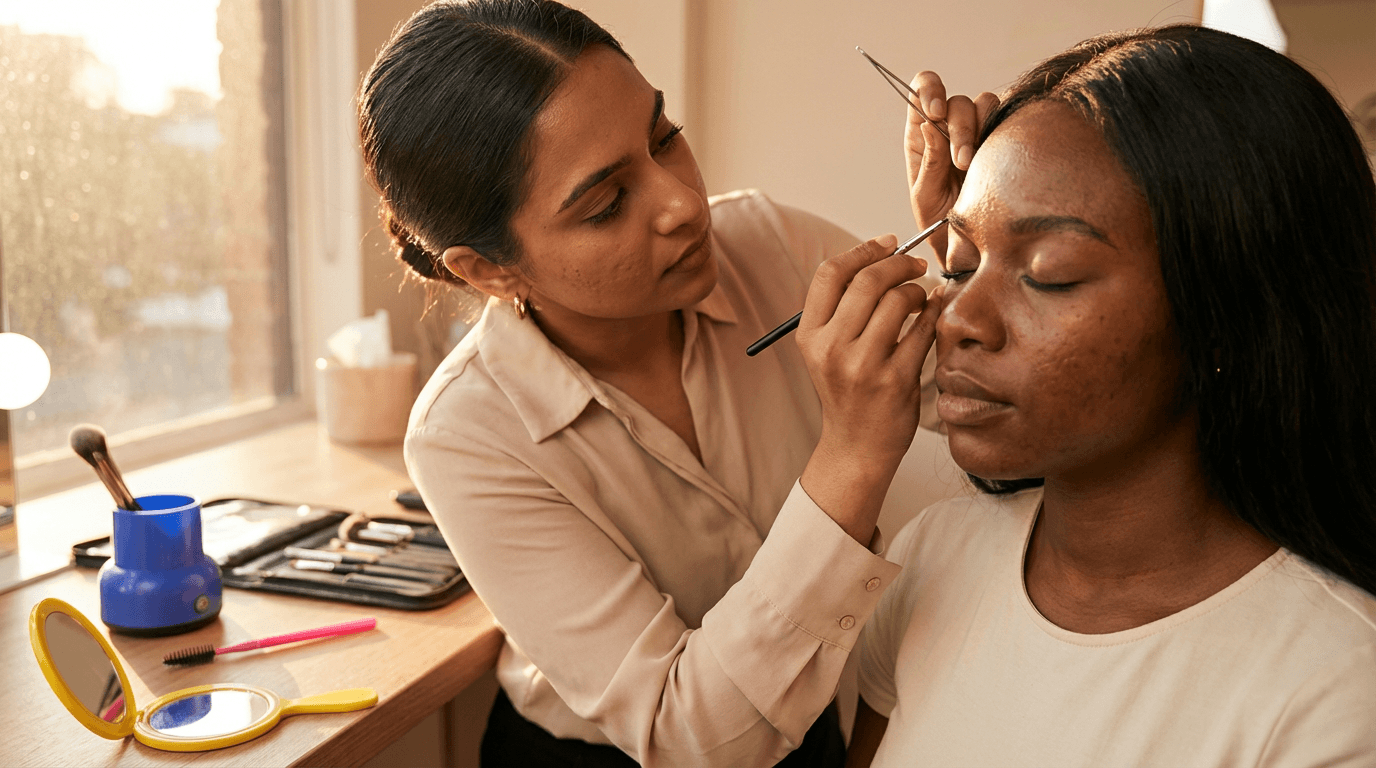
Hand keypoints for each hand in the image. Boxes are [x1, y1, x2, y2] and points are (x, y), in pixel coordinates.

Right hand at [796, 235, 942, 541]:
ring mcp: (863, 365)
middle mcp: (831, 349)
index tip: (886, 243)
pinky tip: (936, 307)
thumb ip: (843, 308)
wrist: (856, 447)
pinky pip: (922, 330)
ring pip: (897, 301)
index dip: (862, 251)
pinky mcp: (895, 380)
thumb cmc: (847, 391)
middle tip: (915, 263)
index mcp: (810, 336)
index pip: (830, 274)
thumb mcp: (826, 350)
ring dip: (916, 289)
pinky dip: (934, 311)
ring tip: (921, 296)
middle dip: (898, 263)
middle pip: (867, 281)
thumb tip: (879, 256)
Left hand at [905, 72, 998, 259]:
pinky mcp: (1003, 140)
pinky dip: (1002, 131)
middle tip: (961, 161)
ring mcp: (979, 132)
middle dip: (960, 127)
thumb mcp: (925, 197)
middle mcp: (949, 127)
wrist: (969, 246)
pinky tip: (995, 158)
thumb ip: (929, 162)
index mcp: (923, 135)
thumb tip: (929, 125)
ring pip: (984, 104)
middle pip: (957, 101)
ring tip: (973, 166)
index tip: (935, 112)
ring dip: (979, 130)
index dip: (929, 91)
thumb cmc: (939, 223)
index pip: (921, 90)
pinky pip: (1007, 118)